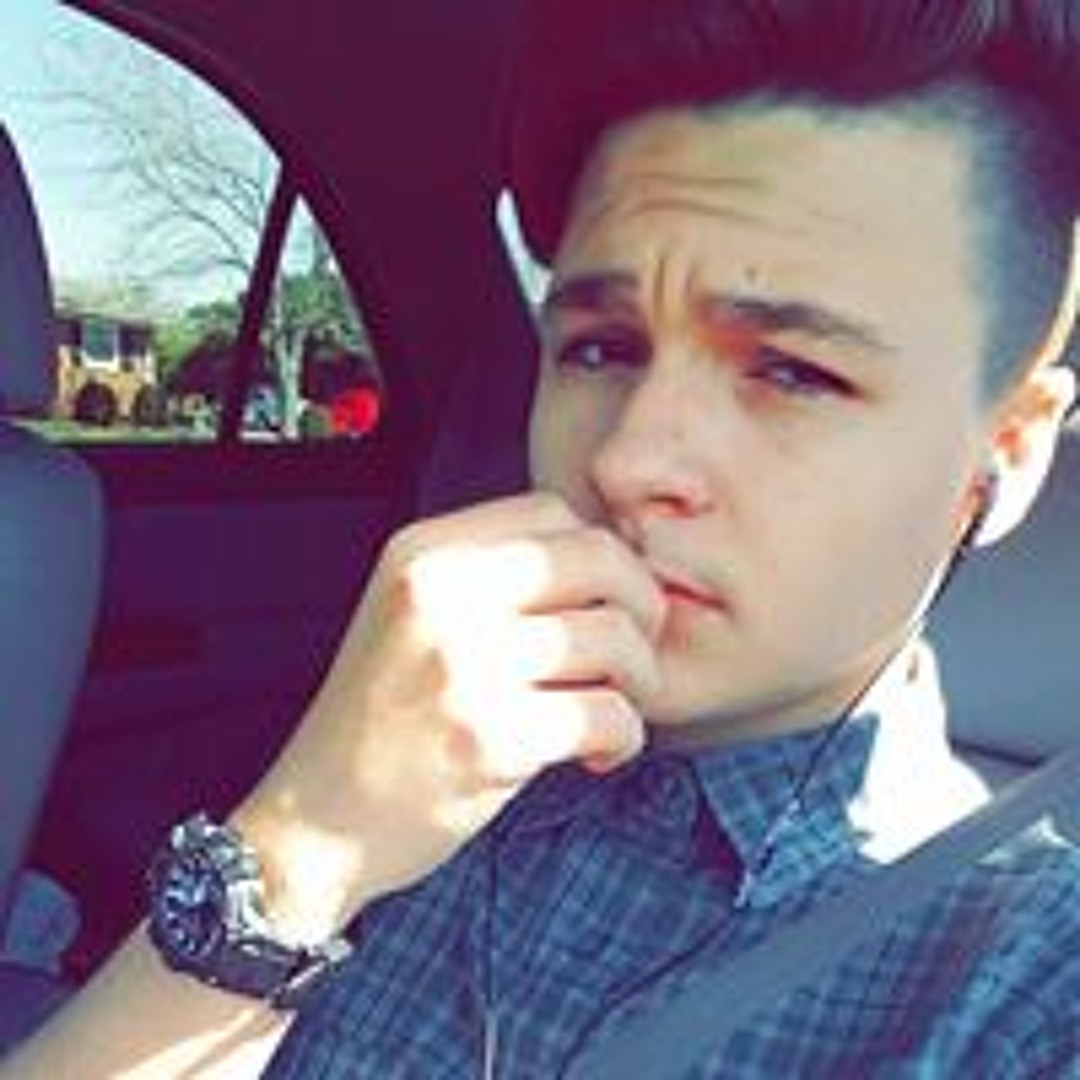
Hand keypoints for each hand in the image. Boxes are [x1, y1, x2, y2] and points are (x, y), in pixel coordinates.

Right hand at [233, 492, 664, 937]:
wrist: (319, 820)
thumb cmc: (384, 719)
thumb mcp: (413, 615)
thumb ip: (493, 575)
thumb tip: (612, 558)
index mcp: (421, 553)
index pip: (553, 510)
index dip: (599, 556)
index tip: (602, 603)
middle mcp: (440, 593)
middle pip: (599, 557)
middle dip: (641, 606)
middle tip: (632, 654)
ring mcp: (463, 666)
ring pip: (614, 637)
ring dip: (639, 680)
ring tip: (613, 708)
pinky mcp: (491, 739)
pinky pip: (609, 714)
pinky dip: (624, 737)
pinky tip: (597, 754)